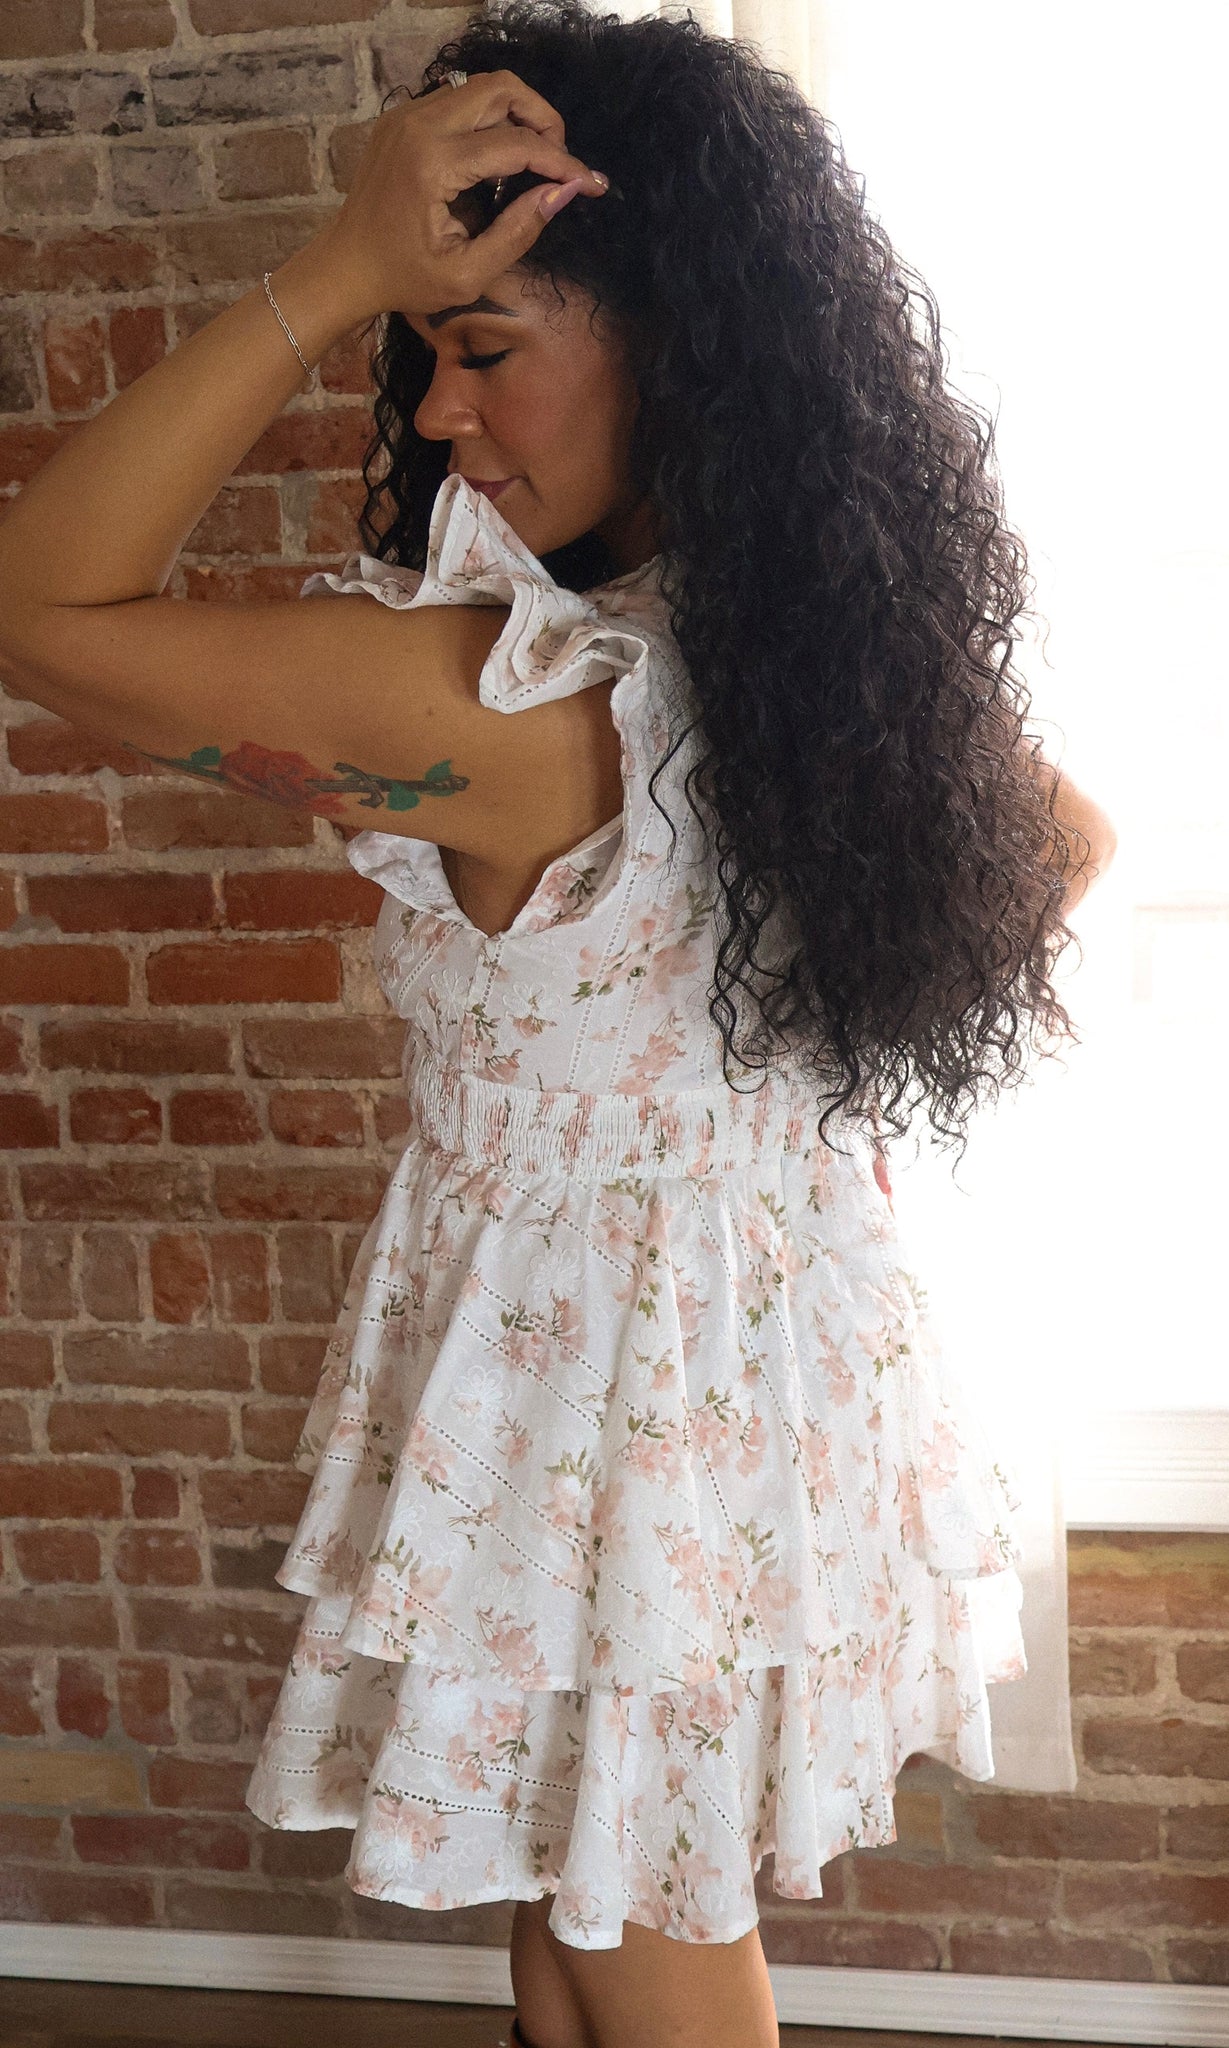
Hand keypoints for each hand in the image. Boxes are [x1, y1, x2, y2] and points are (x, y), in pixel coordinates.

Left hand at [320, 70, 607, 320]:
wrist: (346, 266)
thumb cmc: (404, 279)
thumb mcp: (467, 274)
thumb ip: (519, 231)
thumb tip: (565, 192)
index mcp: (433, 164)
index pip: (515, 144)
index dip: (561, 163)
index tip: (591, 184)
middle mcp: (419, 125)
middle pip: (501, 90)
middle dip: (543, 120)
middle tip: (561, 161)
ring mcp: (407, 115)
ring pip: (482, 87)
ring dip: (519, 115)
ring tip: (535, 159)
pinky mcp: (403, 117)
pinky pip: (460, 100)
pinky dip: (490, 119)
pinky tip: (499, 160)